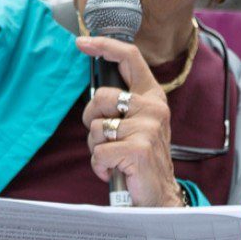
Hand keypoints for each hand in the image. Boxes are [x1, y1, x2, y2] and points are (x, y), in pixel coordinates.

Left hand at [76, 36, 182, 206]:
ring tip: (115, 157)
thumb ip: (121, 106)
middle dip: (92, 119)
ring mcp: (149, 128)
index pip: (131, 59)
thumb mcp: (136, 125)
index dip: (105, 46)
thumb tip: (95, 93)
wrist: (159, 197)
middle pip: (101, 97)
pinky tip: (114, 171)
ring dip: (97, 147)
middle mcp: (155, 108)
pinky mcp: (138, 149)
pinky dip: (99, 165)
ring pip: (97, 127)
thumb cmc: (139, 159)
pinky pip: (99, 151)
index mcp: (153, 97)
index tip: (81, 42)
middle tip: (105, 138)